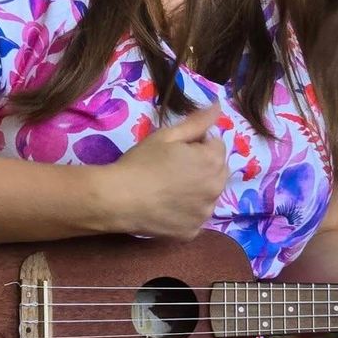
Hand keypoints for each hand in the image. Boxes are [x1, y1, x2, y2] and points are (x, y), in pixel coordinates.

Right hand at [103, 102, 227, 240]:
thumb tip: (219, 106)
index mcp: (212, 161)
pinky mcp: (192, 231)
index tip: (176, 148)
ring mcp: (205, 213)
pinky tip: (168, 205)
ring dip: (198, 188)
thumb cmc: (141, 162)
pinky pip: (196, 216)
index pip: (217, 145)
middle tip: (173, 166)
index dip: (197, 143)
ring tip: (169, 187)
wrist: (118, 199)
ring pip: (209, 194)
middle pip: (218, 170)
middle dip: (202, 165)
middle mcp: (216, 189)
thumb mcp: (167, 135)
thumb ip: (197, 122)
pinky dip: (188, 210)